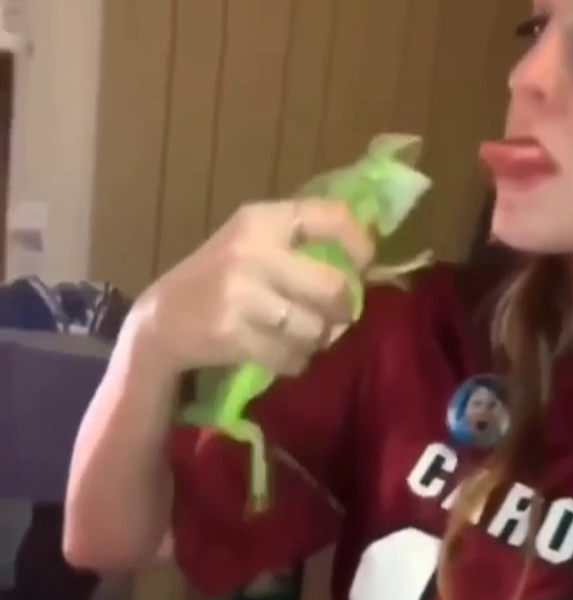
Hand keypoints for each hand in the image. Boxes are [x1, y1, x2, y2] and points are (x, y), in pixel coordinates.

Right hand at [129, 199, 373, 378]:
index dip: (360, 243)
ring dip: (316, 341)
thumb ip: (299, 244)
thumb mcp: (251, 244)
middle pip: (332, 288)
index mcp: (260, 220)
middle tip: (334, 318)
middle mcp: (252, 251)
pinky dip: (295, 362)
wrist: (160, 321)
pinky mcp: (233, 335)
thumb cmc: (218, 280)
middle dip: (343, 311)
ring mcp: (241, 295)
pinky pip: (292, 357)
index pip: (330, 217)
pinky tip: (281, 355)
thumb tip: (363, 265)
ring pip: (314, 330)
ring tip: (300, 337)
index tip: (364, 265)